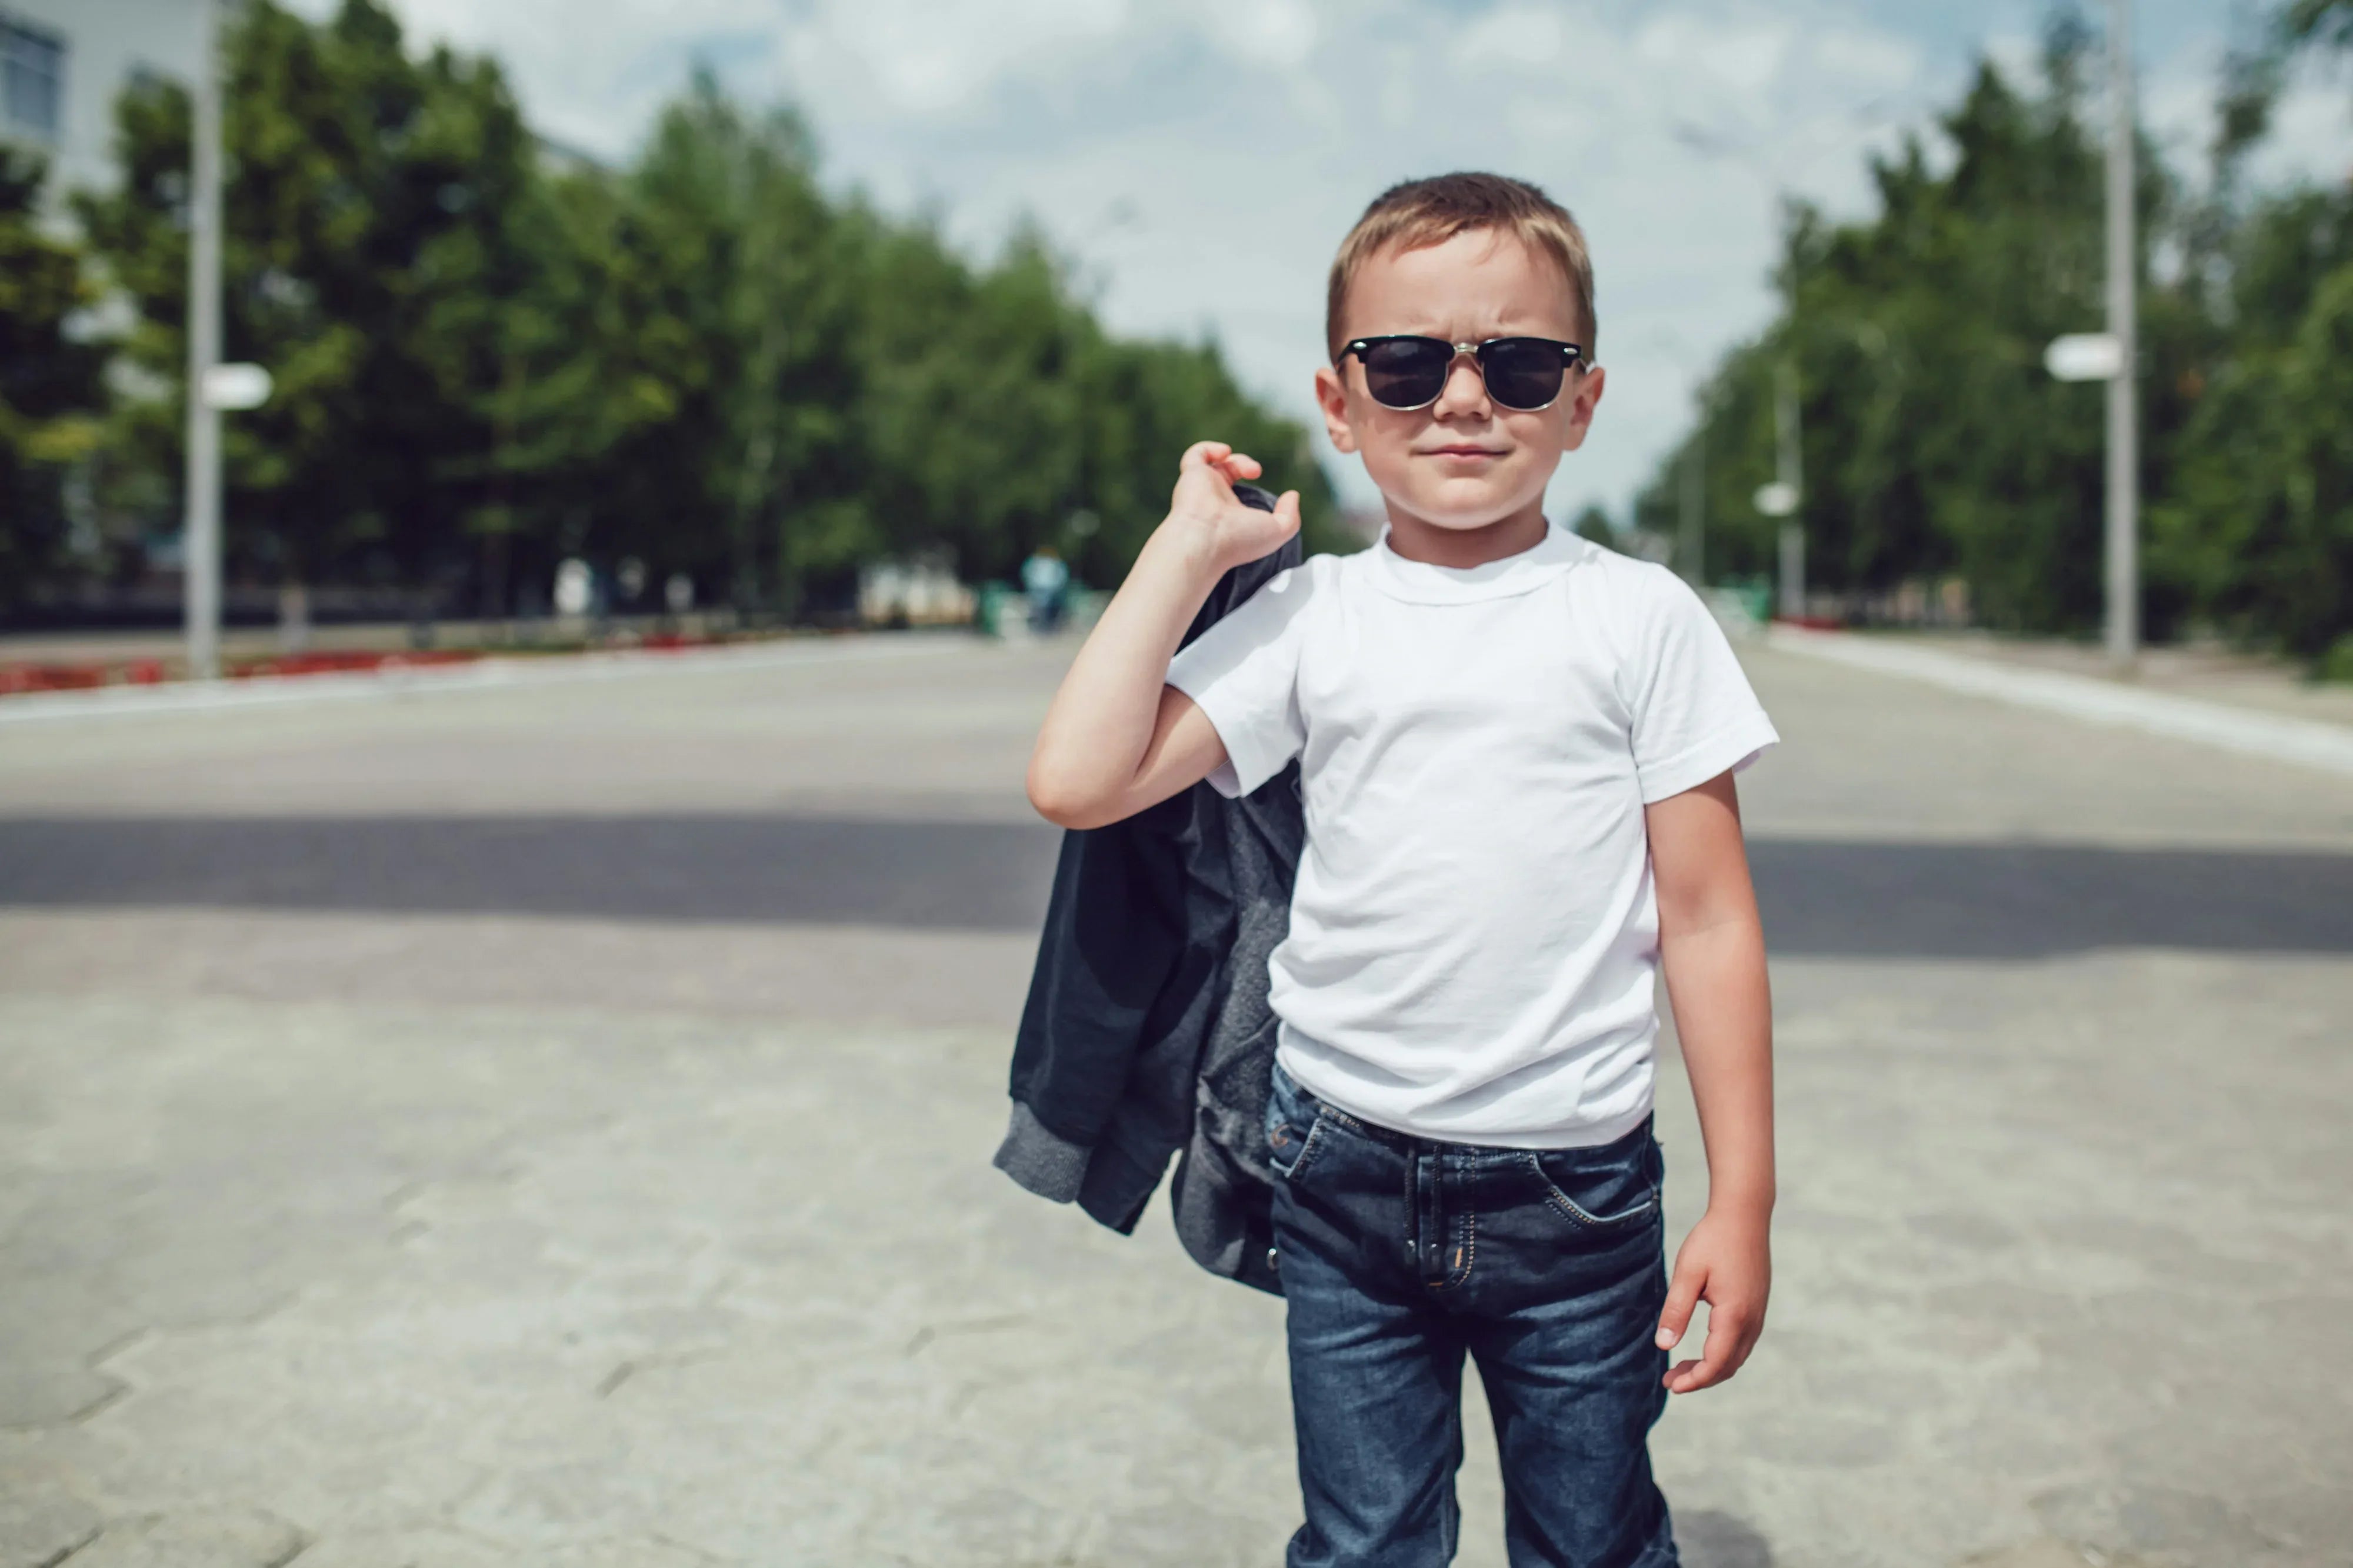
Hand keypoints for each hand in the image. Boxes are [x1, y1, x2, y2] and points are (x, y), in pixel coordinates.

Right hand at [1164, 441, 1301, 574]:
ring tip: (1247, 467)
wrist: (1205, 541)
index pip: (1239, 495)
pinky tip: (1225, 453)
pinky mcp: (1192, 475)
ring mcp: (1202, 487)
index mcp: (1231, 514)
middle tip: (1256, 472)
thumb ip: (1290, 516)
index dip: (1255, 489)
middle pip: (1227, 473)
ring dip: (1235, 458)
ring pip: (1212, 463)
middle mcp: (1214, 500)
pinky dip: (1211, 448)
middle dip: (1244, 465)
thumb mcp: (1277, 532)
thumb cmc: (1239, 540)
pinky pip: (1195, 455)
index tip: (1271, 496)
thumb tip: (1292, 495)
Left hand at [1655, 1202, 1769, 1392]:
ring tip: (1681, 1368)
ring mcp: (1758, 1314)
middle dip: (1700, 1379)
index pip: (1716, 1363)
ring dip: (1711, 1368)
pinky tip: (1702, 1348)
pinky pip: (1742, 1342)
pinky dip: (1722, 1354)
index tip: (1671, 1385)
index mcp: (1735, 1315)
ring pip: (1736, 1356)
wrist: (1744, 1215)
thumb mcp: (1687, 1274)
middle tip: (1670, 1380)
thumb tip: (1663, 1345)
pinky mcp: (1757, 1307)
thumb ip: (1676, 1311)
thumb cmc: (1712, 1240)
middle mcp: (1752, 1320)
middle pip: (1728, 1366)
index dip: (1694, 1380)